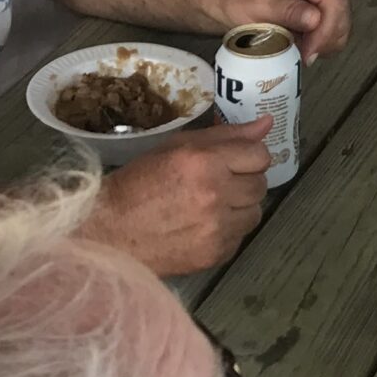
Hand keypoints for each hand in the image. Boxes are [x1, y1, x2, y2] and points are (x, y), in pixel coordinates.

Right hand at [92, 118, 274, 273]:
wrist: (109, 232)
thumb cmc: (139, 183)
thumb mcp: (176, 147)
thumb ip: (225, 135)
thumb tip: (267, 123)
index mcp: (204, 162)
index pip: (259, 155)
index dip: (248, 156)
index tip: (234, 161)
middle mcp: (215, 194)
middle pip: (261, 184)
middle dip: (244, 181)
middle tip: (219, 184)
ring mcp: (216, 228)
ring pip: (255, 213)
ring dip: (240, 208)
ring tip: (211, 206)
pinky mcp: (214, 254)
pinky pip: (240, 238)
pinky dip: (227, 231)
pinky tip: (203, 227)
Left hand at [219, 0, 350, 60]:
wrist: (235, 1)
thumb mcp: (260, 3)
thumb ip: (287, 10)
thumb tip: (315, 19)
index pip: (333, 0)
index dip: (325, 29)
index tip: (308, 52)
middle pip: (342, 14)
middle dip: (325, 39)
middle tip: (303, 54)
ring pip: (343, 26)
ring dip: (325, 44)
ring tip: (301, 50)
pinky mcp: (331, 9)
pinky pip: (339, 32)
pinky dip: (325, 45)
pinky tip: (307, 46)